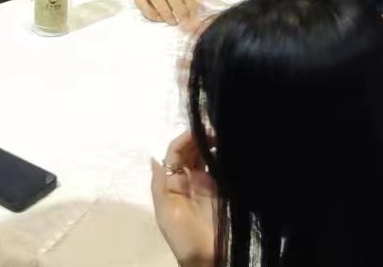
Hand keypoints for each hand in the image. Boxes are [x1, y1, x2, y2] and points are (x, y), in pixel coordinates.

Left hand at [151, 134, 218, 266]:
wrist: (207, 258)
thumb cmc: (183, 236)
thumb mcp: (165, 211)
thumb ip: (159, 183)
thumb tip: (153, 156)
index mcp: (172, 183)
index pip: (175, 153)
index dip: (184, 139)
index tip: (198, 130)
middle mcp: (189, 179)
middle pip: (191, 151)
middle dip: (199, 137)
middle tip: (213, 129)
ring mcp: (207, 184)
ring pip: (206, 156)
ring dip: (211, 144)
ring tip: (221, 135)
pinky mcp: (223, 190)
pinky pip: (221, 168)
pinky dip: (223, 156)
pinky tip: (229, 148)